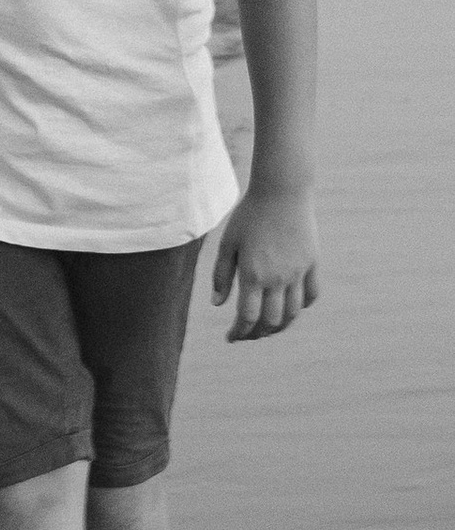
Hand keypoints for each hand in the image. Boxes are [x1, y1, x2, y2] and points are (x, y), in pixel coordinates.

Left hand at [213, 181, 318, 338]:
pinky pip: (311, 295)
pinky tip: (289, 307)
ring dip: (279, 326)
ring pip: (292, 313)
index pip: (248, 317)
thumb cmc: (249, 215)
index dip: (239, 333)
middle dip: (257, 334)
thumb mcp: (228, 243)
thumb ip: (221, 276)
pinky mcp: (312, 263)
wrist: (282, 191)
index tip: (231, 338)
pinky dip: (301, 307)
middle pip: (271, 321)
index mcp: (253, 274)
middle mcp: (278, 278)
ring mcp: (299, 272)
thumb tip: (218, 305)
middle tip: (246, 334)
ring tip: (267, 327)